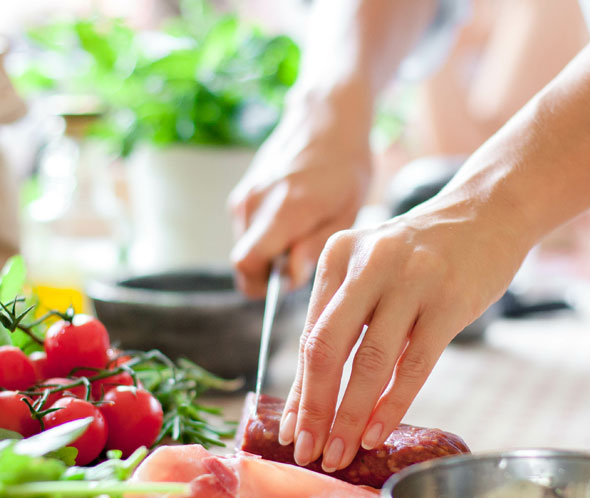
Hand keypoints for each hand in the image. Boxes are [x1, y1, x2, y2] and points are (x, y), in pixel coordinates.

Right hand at [228, 87, 373, 296]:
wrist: (326, 119)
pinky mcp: (242, 192)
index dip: (263, 285)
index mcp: (284, 209)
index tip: (289, 282)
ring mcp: (245, 195)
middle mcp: (255, 202)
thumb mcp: (347, 212)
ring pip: (247, 246)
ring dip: (270, 251)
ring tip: (303, 230)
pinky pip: (248, 229)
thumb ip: (315, 247)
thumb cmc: (346, 166)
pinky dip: (266, 234)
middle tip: (305, 255)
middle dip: (270, 270)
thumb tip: (290, 277)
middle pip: (245, 260)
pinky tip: (293, 217)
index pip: (247, 263)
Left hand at [278, 199, 528, 471]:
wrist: (490, 210)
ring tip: (341, 453)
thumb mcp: (373, 266)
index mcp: (338, 257)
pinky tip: (377, 432)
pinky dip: (391, 405)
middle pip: (328, 349)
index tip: (293, 431)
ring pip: (370, 363)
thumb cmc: (426, 252)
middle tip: (309, 452)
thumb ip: (345, 315)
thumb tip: (316, 393)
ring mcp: (410, 281)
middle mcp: (368, 264)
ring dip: (350, 416)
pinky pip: (413, 365)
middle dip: (315, 408)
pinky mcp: (449, 301)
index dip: (300, 390)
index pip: (310, 336)